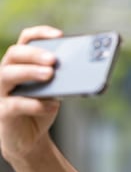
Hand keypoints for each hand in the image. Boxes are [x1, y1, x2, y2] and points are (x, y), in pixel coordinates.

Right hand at [0, 26, 63, 163]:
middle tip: (54, 60)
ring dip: (30, 72)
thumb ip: (61, 79)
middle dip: (34, 54)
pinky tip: (52, 105)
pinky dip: (35, 104)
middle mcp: (6, 73)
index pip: (25, 40)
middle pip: (15, 54)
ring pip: (7, 75)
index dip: (40, 34)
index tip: (60, 34)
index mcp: (20, 63)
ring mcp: (1, 92)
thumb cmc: (42, 108)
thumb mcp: (54, 91)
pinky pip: (15, 104)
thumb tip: (82, 68)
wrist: (30, 138)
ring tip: (50, 75)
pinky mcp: (2, 112)